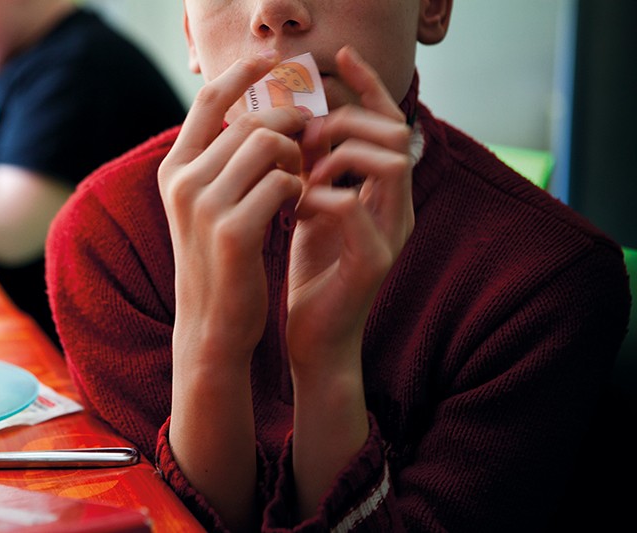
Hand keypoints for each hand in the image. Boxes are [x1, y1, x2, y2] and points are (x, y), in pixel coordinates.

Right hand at [158, 50, 310, 366]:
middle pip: (250, 122)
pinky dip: (300, 188)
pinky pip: (284, 181)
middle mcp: (182, 181)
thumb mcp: (206, 206)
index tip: (270, 61)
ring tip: (299, 181)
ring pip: (269, 145)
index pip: (208, 101)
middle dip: (289, 126)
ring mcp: (205, 205)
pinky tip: (297, 206)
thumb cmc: (219, 261)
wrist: (213, 324)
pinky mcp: (234, 230)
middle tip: (308, 141)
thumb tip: (258, 119)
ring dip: (296, 158)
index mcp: (174, 170)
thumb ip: (220, 163)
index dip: (241, 74)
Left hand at [287, 45, 414, 377]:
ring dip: (337, 155)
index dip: (368, 85)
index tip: (337, 57)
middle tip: (305, 132)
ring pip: (386, 162)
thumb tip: (294, 122)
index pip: (388, 122)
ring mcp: (392, 233)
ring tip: (302, 172)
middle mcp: (398, 207)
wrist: (316, 336)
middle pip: (393, 133)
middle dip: (345, 120)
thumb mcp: (312, 205)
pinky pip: (354, 207)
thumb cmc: (313, 269)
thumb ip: (315, 167)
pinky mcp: (374, 261)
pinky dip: (321, 195)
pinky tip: (297, 205)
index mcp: (385, 190)